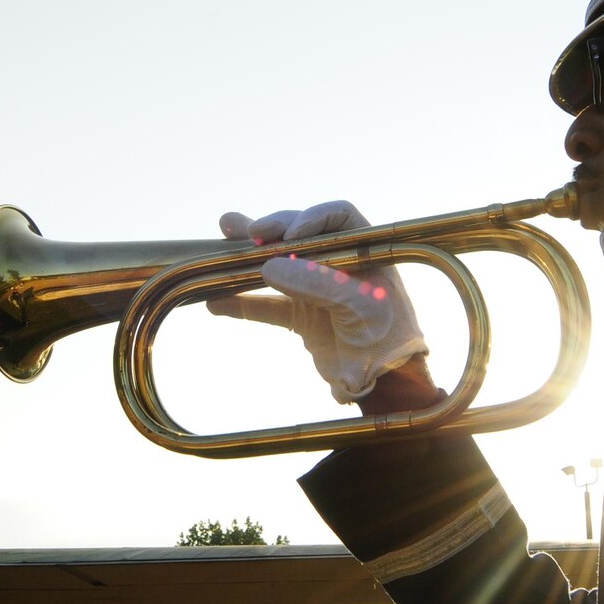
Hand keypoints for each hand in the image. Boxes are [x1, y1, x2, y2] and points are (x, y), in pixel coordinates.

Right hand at [206, 201, 427, 404]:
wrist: (387, 385)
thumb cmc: (387, 339)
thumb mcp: (358, 306)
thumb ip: (317, 284)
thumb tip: (267, 267)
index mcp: (365, 251)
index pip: (337, 218)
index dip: (310, 218)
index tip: (288, 234)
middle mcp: (340, 264)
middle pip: (300, 235)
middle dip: (272, 229)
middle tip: (249, 230)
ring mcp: (317, 289)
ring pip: (278, 264)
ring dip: (249, 255)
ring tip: (223, 236)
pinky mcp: (302, 317)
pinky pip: (266, 306)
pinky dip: (242, 304)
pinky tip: (216, 302)